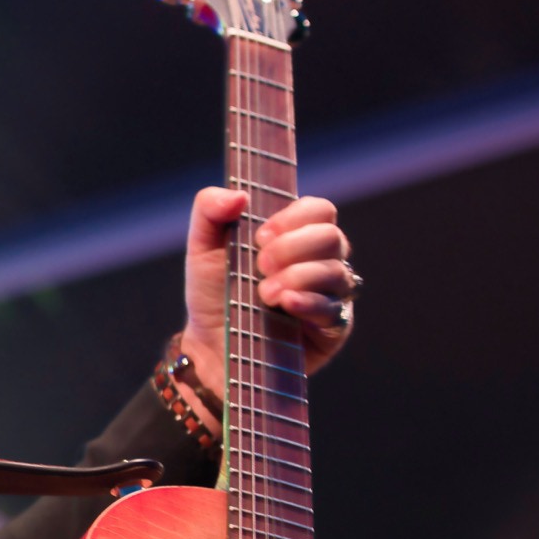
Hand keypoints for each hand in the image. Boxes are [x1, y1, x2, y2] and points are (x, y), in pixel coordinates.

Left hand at [180, 188, 359, 406]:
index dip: (294, 218)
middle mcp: (320, 261)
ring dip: (297, 276)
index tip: (260, 236)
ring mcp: (330, 294)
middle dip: (292, 248)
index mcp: (296, 235)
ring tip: (263, 294)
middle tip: (260, 266)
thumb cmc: (213, 293)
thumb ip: (209, 209)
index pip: (320, 210)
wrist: (210, 344)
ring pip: (336, 272)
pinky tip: (286, 304)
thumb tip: (238, 194)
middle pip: (331, 237)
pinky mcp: (332, 328)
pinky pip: (335, 309)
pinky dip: (309, 302)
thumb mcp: (202, 247)